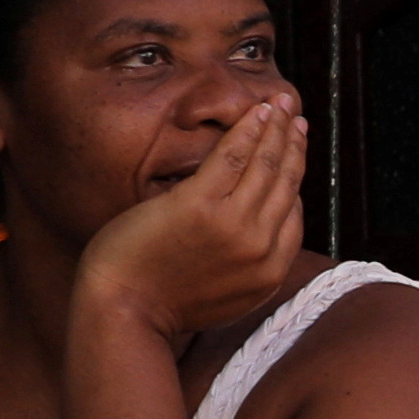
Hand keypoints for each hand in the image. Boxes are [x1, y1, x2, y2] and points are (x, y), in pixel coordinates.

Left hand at [75, 92, 313, 353]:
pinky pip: (234, 157)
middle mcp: (260, 248)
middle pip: (286, 183)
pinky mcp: (200, 206)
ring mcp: (233, 226)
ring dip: (276, 128)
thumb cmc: (161, 303)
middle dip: (294, 143)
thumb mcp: (224, 294)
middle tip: (295, 117)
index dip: (295, 176)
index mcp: (268, 272)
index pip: (294, 213)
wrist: (124, 313)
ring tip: (279, 105)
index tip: (295, 152)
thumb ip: (248, 264)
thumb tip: (258, 231)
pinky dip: (249, 130)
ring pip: (266, 164)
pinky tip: (255, 112)